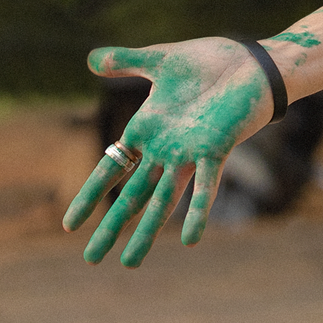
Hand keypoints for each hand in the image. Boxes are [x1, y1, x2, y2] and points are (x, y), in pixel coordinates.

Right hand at [65, 39, 274, 265]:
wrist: (252, 62)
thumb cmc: (209, 62)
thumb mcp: (160, 60)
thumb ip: (127, 61)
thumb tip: (92, 59)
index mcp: (148, 130)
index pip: (111, 169)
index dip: (91, 195)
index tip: (70, 224)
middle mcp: (165, 149)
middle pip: (131, 195)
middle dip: (111, 226)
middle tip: (92, 260)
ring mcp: (189, 153)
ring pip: (162, 200)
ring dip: (147, 232)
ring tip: (129, 263)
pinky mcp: (217, 150)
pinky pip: (206, 187)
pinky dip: (198, 211)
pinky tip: (191, 239)